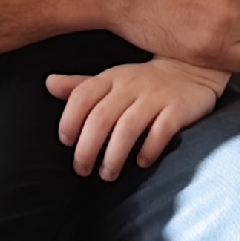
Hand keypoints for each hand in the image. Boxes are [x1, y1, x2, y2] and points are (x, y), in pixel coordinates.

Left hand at [47, 56, 227, 178]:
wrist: (191, 67)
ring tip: (108, 174)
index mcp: (111, 78)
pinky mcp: (179, 109)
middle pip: (101, 118)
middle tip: (82, 170)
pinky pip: (162, 131)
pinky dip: (149, 149)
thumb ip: (80, 86)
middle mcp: (131, 86)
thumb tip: (48, 84)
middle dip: (87, 148)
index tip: (66, 142)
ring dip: (114, 155)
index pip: (82, 96)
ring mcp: (156, 97)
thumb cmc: (143, 81)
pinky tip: (142, 162)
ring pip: (128, 127)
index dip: (70, 121)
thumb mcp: (111, 78)